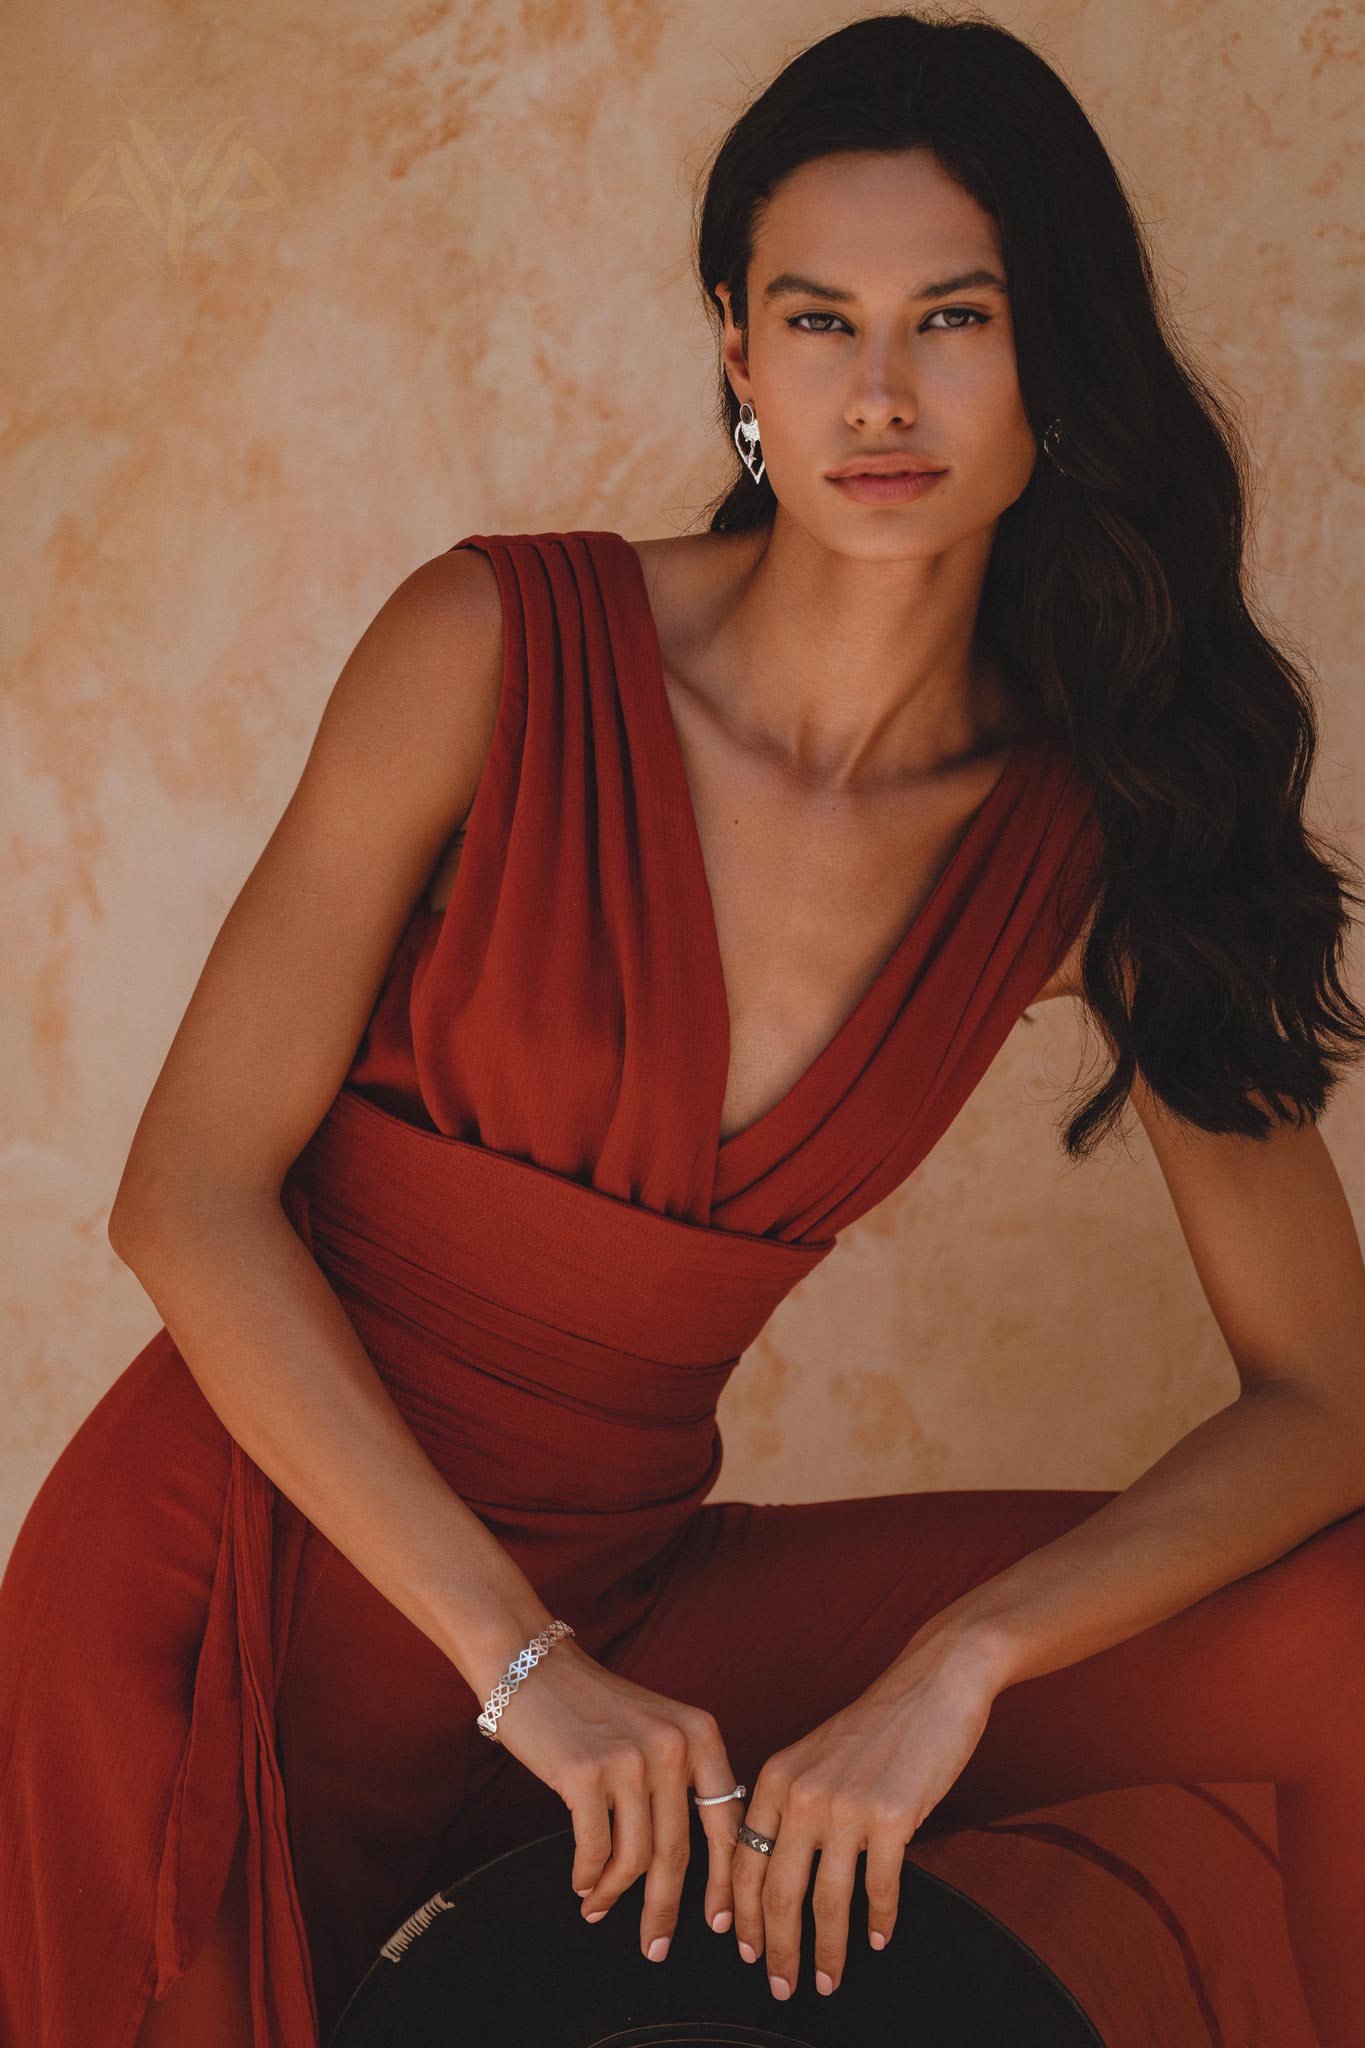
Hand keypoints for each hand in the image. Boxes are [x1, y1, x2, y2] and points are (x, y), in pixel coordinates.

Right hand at [487, 1636, 743, 1961]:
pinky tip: (582, 1884)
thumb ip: (681, 1780)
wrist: (533, 1667)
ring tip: (598, 1907)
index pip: (726, 1822)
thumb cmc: (594, 1707)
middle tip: (656, 1947)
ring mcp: (630, 1759)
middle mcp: (673, 1745)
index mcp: (700, 1733)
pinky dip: (589, 1876)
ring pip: (635, 1857)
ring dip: (615, 1893)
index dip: (726, 1881)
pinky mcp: (585, 1774)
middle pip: (678, 1851)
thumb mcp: (657, 1729)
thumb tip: (689, 1860)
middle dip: (666, 1909)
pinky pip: (595, 1850)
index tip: (723, 1925)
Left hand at [731, 1646, 998, 2000]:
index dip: (743, 1916)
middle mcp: (802, 1793)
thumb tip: (775, 1872)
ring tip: (827, 1980)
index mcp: (775, 1777)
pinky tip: (879, 1939)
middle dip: (776, 1949)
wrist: (931, 1684)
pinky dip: (879, 1921)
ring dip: (826, 1951)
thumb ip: (790, 1804)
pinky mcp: (891, 1817)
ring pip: (826, 1902)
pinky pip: (879, 1888)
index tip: (745, 1951)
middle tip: (781, 1985)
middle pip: (777, 1892)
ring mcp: (845, 1806)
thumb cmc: (876, 1726)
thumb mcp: (814, 1756)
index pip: (744, 1862)